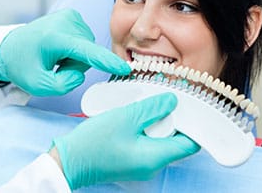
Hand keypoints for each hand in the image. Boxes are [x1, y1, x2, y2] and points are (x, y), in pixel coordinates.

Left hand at [0, 9, 130, 95]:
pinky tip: (59, 48)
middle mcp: (64, 22)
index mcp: (54, 38)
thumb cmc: (22, 65)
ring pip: (88, 48)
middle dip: (74, 66)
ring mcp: (69, 16)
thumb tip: (79, 73)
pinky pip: (85, 41)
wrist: (12, 47)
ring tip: (55, 55)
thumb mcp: (38, 85)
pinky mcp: (73, 16)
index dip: (106, 61)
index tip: (124, 67)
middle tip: (54, 65)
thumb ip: (63, 85)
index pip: (86, 51)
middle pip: (87, 55)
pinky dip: (75, 49)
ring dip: (74, 58)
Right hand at [51, 93, 199, 189]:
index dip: (193, 124)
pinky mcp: (130, 159)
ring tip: (145, 104)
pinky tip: (133, 115)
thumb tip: (173, 102)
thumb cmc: (94, 143)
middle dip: (172, 118)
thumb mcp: (126, 118)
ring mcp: (141, 163)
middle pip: (175, 140)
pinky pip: (146, 142)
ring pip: (159, 139)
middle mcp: (152, 164)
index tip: (190, 106)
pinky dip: (144, 128)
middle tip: (162, 98)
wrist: (68, 161)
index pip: (190, 144)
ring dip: (155, 121)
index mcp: (155, 157)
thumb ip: (152, 109)